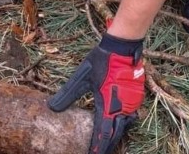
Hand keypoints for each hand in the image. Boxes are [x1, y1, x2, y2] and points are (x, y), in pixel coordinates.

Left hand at [48, 34, 144, 153]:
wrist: (122, 46)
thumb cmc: (102, 60)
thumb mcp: (82, 76)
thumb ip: (68, 94)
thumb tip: (52, 107)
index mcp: (108, 105)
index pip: (103, 134)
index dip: (97, 147)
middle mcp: (122, 108)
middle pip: (115, 134)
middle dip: (107, 146)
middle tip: (98, 153)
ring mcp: (132, 103)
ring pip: (125, 126)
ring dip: (115, 135)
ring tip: (106, 142)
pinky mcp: (137, 97)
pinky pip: (130, 115)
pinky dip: (123, 123)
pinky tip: (116, 123)